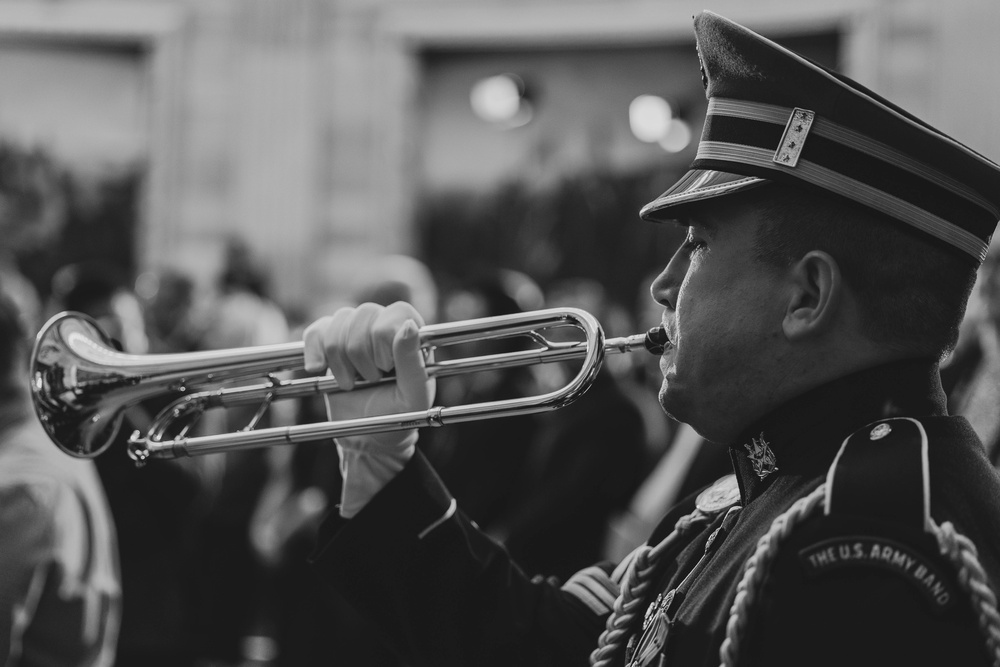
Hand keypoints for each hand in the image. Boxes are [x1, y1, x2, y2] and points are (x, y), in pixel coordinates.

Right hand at [303, 302, 434, 515]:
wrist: (369, 438)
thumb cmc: (398, 416)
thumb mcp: (414, 395)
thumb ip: (412, 361)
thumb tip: (407, 326)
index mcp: (411, 334)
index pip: (395, 313)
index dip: (384, 340)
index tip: (386, 369)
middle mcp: (384, 326)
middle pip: (364, 314)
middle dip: (362, 354)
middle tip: (370, 380)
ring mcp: (355, 332)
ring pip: (339, 321)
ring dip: (340, 359)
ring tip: (351, 383)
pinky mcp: (329, 344)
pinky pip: (316, 331)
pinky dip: (314, 351)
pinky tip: (318, 369)